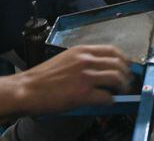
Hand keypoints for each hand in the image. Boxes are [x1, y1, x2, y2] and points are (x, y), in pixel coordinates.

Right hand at [14, 44, 130, 114]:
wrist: (27, 89)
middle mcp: (86, 60)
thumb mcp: (66, 60)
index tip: (125, 68)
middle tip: (126, 83)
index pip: (113, 50)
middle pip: (119, 64)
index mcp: (82, 50)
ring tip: (120, 93)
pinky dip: (110, 101)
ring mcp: (85, 76)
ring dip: (122, 87)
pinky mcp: (83, 93)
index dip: (123, 60)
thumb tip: (100, 70)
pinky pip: (107, 97)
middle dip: (126, 75)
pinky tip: (107, 102)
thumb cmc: (43, 78)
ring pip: (117, 78)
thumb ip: (84, 61)